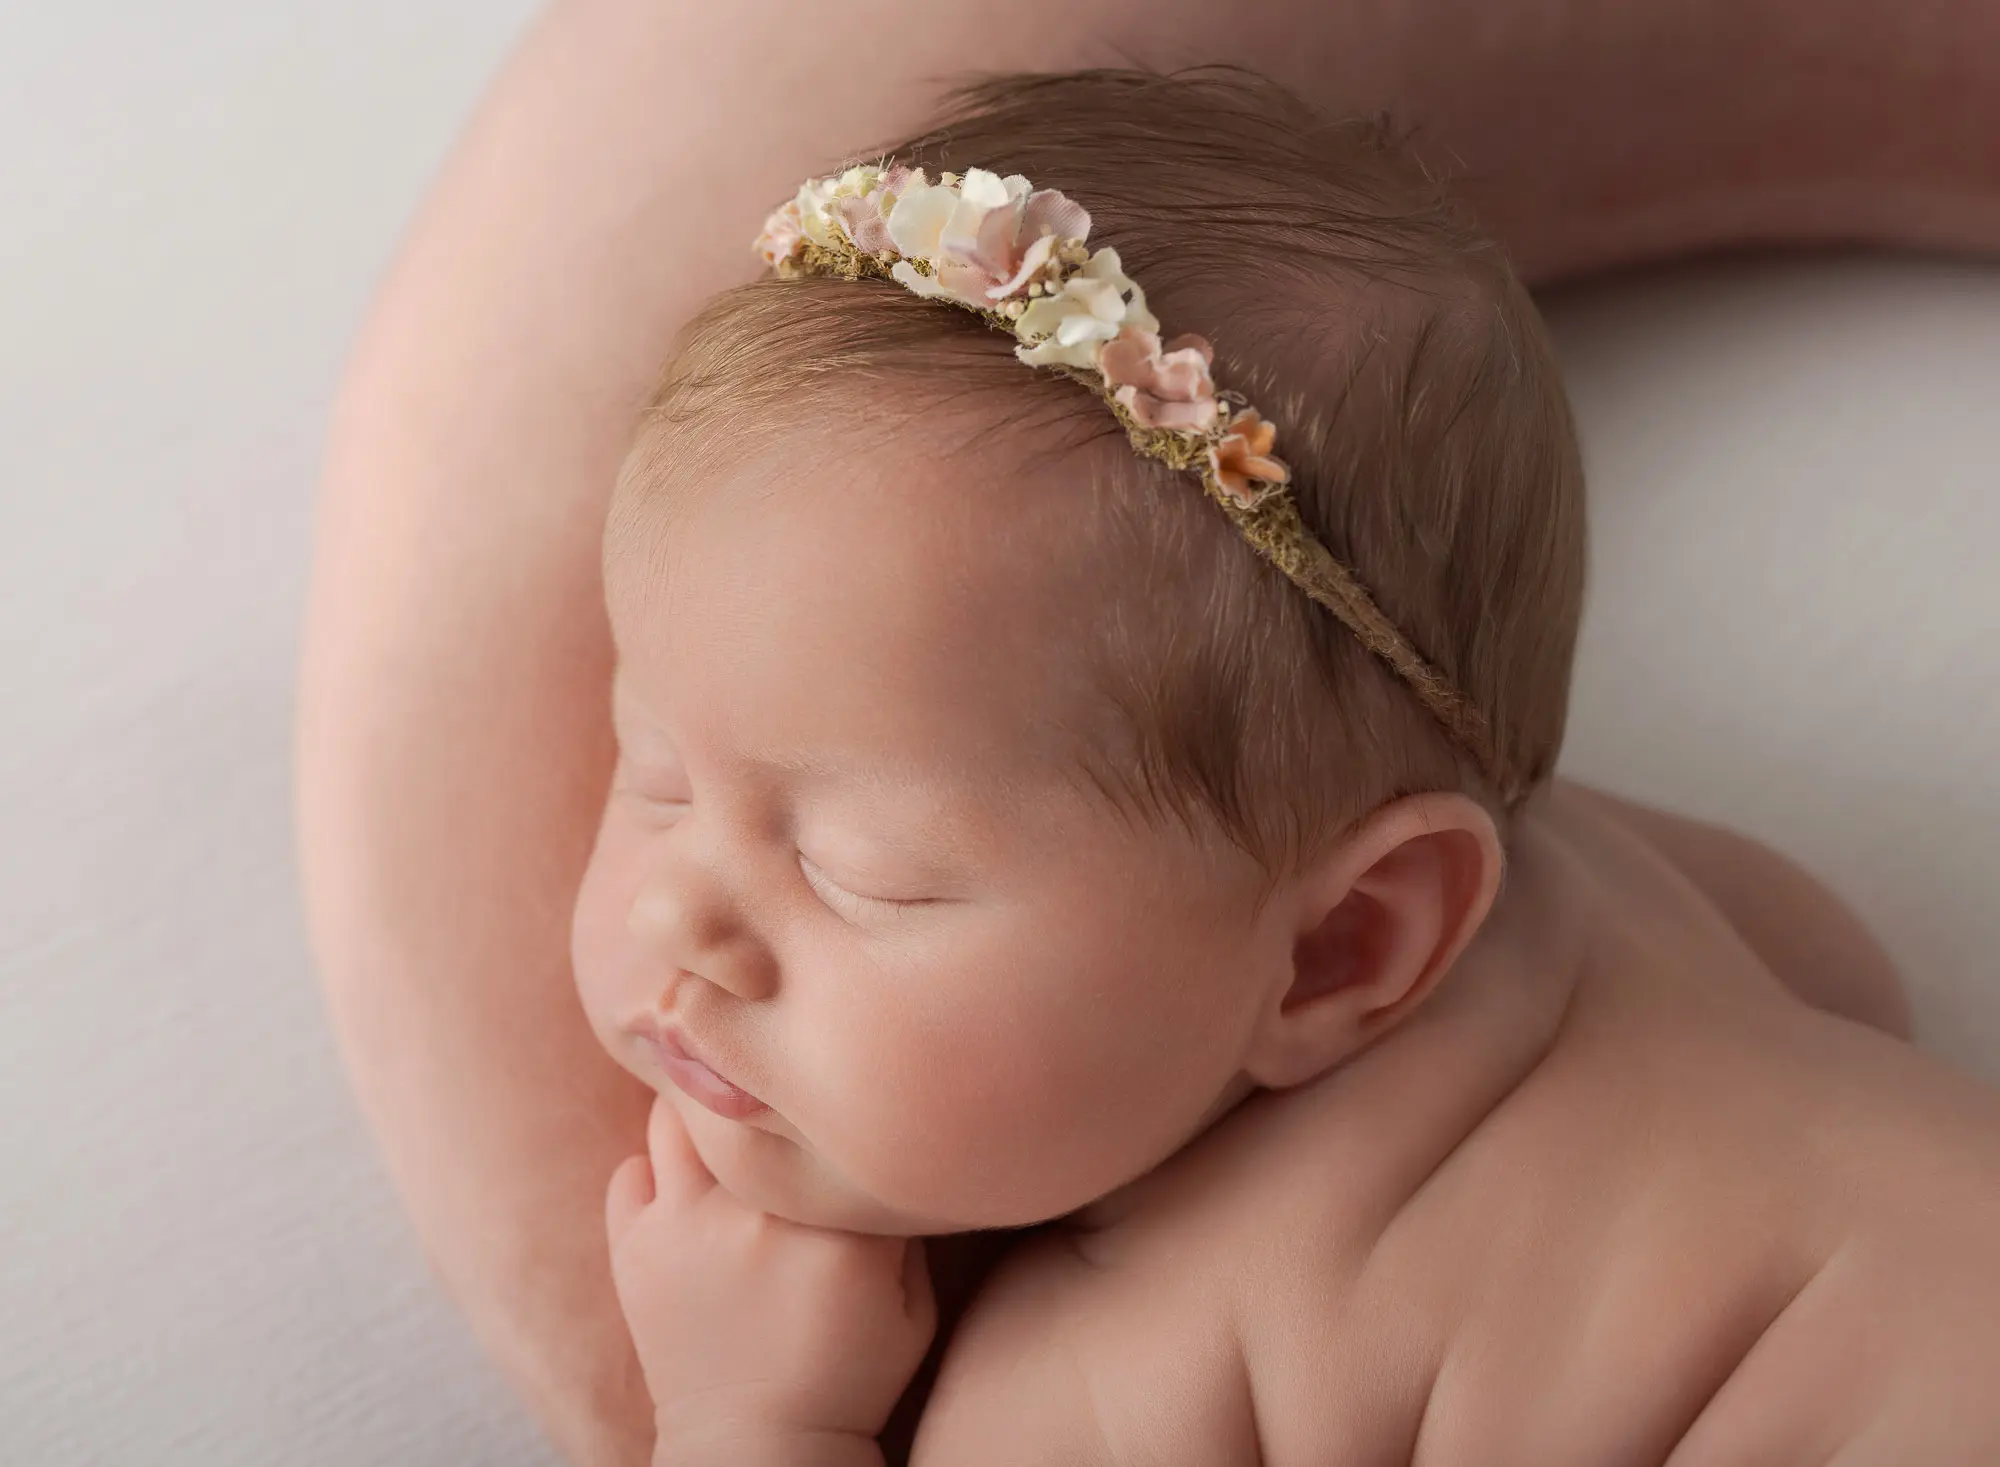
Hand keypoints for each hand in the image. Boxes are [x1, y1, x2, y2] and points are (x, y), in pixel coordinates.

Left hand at [605, 1095, 935, 1463]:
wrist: (759, 1447)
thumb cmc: (848, 1377)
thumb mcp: (912, 1305)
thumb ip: (898, 1224)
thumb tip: (872, 1148)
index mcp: (839, 1227)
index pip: (832, 1118)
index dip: (835, 1098)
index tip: (836, 1093)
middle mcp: (756, 1212)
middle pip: (749, 1098)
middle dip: (761, 1085)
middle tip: (772, 1079)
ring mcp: (687, 1227)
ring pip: (679, 1117)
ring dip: (702, 1116)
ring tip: (723, 1125)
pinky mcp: (636, 1252)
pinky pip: (630, 1173)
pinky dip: (653, 1170)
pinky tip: (682, 1186)